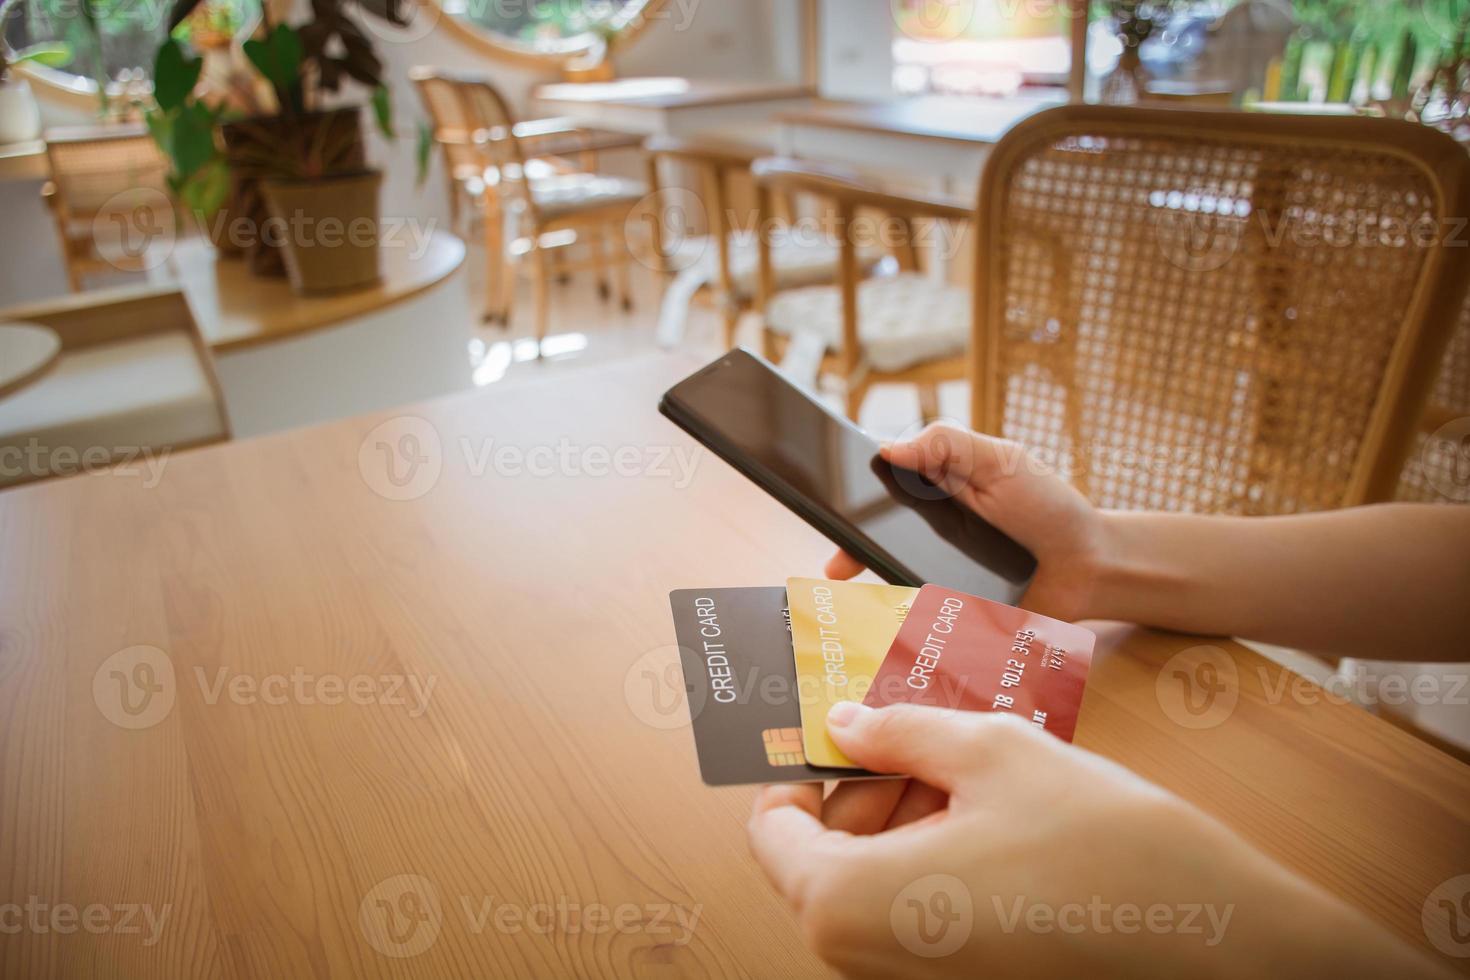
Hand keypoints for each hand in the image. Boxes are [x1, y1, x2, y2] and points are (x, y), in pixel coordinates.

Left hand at [749, 703, 1441, 978]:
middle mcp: (867, 957)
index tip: (832, 724)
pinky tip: (986, 806)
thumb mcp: (991, 752)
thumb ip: (900, 730)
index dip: (800, 766)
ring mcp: (918, 976)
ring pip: (872, 880)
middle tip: (908, 724)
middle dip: (861, 784)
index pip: (772, 828)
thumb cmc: (1105, 847)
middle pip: (821, 855)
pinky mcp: (965, 979)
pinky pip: (917, 909)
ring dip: (901, 814)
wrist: (1217, 941)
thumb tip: (846, 721)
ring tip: (959, 756)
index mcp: (846, 902)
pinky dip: (933, 854)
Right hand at [827, 424, 1105, 621]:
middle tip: (835, 567)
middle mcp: (927, 533)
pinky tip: (902, 626)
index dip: (851, 497)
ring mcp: (938, 573)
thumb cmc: (1047, 506)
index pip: (879, 491)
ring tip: (863, 598)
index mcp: (933, 488)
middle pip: (873, 542)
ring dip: (875, 592)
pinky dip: (908, 626)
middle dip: (850, 551)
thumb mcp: (1001, 461)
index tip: (829, 503)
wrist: (1091, 566)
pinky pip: (920, 621)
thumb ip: (949, 445)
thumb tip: (887, 447)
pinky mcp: (954, 611)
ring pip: (890, 584)